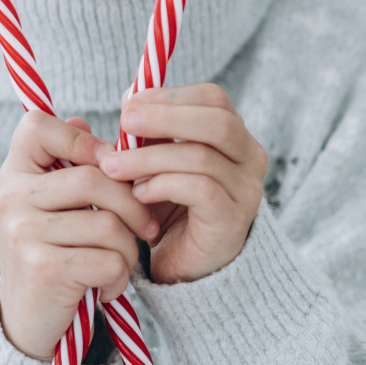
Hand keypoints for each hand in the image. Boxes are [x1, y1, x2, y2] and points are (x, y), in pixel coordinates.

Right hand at [0, 112, 161, 359]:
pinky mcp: (44, 268)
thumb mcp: (51, 206)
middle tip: (145, 227)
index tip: (107, 163)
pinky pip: (108, 259)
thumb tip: (85, 119)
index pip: (37, 125)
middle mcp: (11, 198)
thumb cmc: (52, 254)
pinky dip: (119, 277)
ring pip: (108, 223)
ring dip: (128, 249)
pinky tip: (107, 287)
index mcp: (13, 175)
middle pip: (93, 176)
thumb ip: (67, 166)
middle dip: (132, 204)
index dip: (80, 137)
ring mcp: (24, 233)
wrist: (27, 322)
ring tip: (119, 264)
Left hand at [97, 84, 268, 284]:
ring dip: (149, 157)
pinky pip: (199, 189)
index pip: (214, 98)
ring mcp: (246, 191)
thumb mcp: (156, 161)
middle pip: (217, 121)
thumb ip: (149, 132)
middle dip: (165, 117)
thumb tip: (131, 99)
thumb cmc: (168, 208)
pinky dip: (162, 185)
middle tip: (124, 122)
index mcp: (235, 137)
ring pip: (201, 156)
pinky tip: (138, 195)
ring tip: (115, 167)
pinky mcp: (232, 220)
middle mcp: (251, 160)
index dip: (171, 96)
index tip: (130, 106)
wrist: (182, 269)